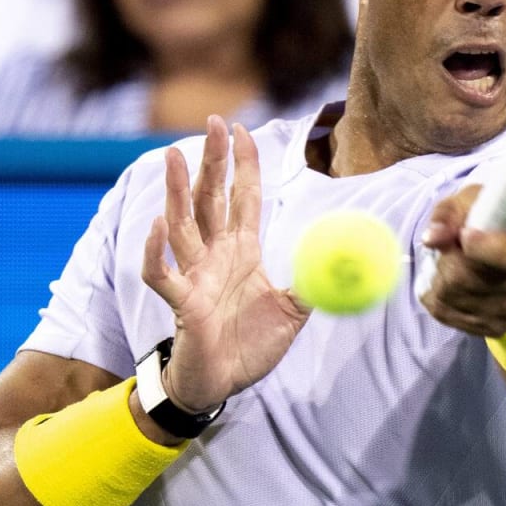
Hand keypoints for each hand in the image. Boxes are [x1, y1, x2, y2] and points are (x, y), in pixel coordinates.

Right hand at [141, 116, 309, 412]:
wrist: (221, 385)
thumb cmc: (250, 345)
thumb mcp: (293, 311)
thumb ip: (315, 282)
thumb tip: (349, 259)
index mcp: (241, 251)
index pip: (242, 198)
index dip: (243, 164)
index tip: (243, 129)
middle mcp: (214, 256)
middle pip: (210, 198)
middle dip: (212, 160)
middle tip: (213, 121)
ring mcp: (194, 276)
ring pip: (181, 224)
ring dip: (176, 190)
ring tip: (173, 155)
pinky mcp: (180, 302)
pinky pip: (161, 272)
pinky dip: (155, 251)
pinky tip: (156, 226)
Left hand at [418, 184, 505, 337]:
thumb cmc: (493, 224)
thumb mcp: (476, 202)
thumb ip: (452, 212)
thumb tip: (433, 238)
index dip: (482, 245)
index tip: (465, 235)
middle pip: (468, 277)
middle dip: (447, 257)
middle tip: (451, 244)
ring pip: (452, 295)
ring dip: (439, 275)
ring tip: (453, 262)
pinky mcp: (494, 329)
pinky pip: (446, 312)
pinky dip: (437, 293)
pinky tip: (450, 282)